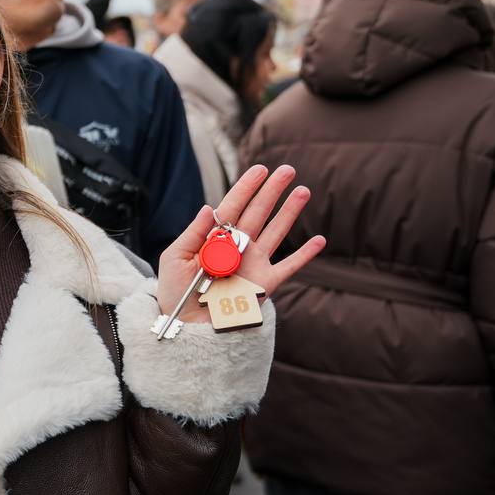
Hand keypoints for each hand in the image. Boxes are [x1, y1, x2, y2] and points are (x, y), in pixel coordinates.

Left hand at [157, 165, 326, 323]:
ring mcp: (253, 263)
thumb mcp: (175, 258)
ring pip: (276, 231)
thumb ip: (193, 233)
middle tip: (287, 169)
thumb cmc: (176, 292)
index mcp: (214, 237)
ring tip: (303, 190)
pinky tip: (319, 240)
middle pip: (258, 212)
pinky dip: (304, 255)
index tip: (260, 169)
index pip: (233, 206)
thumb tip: (210, 207)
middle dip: (272, 190)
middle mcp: (237, 246)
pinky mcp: (264, 284)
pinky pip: (289, 267)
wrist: (187, 326)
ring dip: (290, 212)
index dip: (247, 187)